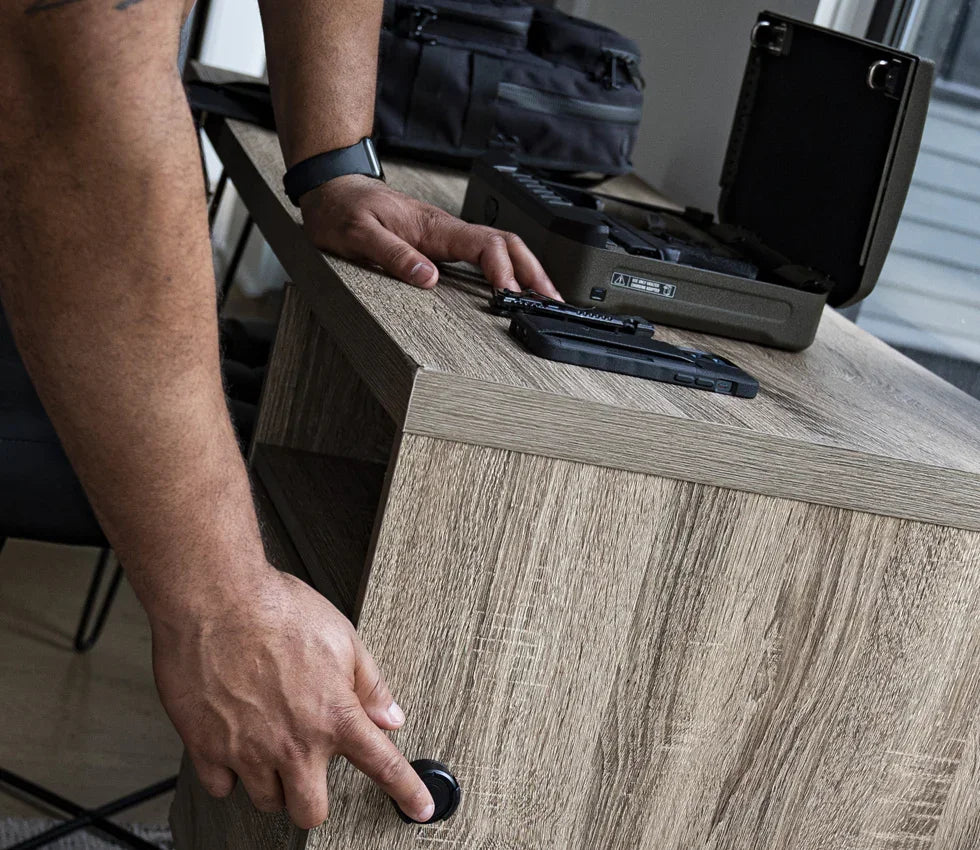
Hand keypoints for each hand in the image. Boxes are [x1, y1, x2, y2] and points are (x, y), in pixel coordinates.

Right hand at [151, 567, 432, 828]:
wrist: (216, 599)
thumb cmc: (277, 609)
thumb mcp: (342, 637)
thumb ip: (369, 684)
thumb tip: (390, 716)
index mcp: (333, 715)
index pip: (382, 765)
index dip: (407, 792)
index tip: (420, 808)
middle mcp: (293, 742)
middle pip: (310, 812)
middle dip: (313, 798)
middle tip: (309, 771)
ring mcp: (248, 750)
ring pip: (266, 801)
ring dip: (271, 781)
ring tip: (269, 744)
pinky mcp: (207, 748)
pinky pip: (221, 786)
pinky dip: (229, 772)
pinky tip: (235, 743)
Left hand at [300, 174, 562, 298]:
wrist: (332, 190)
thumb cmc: (344, 210)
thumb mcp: (359, 235)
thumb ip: (393, 256)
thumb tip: (429, 279)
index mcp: (433, 228)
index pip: (484, 245)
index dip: (502, 269)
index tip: (510, 294)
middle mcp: (447, 231)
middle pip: (506, 244)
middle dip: (533, 271)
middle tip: (552, 300)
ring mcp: (448, 238)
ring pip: (501, 248)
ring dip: (527, 271)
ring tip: (545, 298)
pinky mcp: (442, 245)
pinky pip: (485, 255)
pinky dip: (508, 270)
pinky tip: (514, 287)